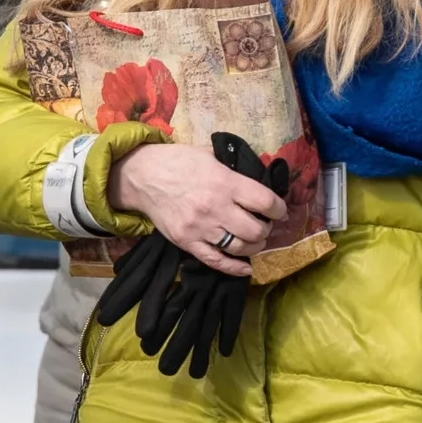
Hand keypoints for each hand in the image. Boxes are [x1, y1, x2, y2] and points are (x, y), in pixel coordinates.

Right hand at [97, 135, 286, 378]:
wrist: (142, 176)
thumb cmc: (179, 161)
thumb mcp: (210, 154)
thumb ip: (235, 166)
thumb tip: (259, 176)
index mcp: (224, 183)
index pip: (265, 202)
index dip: (278, 209)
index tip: (279, 210)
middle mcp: (215, 208)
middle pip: (256, 230)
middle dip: (266, 229)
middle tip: (264, 225)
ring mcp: (200, 228)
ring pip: (240, 248)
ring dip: (254, 247)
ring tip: (255, 240)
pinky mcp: (187, 242)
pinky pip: (216, 261)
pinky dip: (235, 268)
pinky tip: (246, 268)